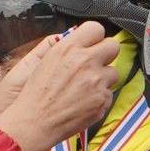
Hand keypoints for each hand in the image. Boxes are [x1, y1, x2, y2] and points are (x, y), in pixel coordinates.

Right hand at [0, 23, 122, 150]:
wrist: (36, 121)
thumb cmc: (37, 93)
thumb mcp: (47, 60)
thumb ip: (68, 47)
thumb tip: (82, 40)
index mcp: (69, 48)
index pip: (97, 29)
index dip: (95, 37)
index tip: (93, 44)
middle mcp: (85, 62)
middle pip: (113, 46)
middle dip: (106, 54)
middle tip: (96, 63)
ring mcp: (96, 81)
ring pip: (113, 72)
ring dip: (103, 79)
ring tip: (85, 87)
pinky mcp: (102, 99)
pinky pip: (109, 93)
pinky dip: (99, 97)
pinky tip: (84, 101)